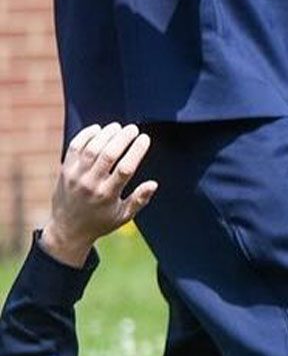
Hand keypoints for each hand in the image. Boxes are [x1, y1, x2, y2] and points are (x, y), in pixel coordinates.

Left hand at [40, 124, 156, 267]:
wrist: (67, 229)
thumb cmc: (100, 222)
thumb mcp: (124, 217)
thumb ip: (139, 200)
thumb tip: (153, 184)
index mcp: (108, 195)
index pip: (125, 168)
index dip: (136, 150)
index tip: (145, 138)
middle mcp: (91, 184)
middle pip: (108, 154)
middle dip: (123, 138)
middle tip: (133, 128)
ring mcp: (76, 176)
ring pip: (92, 149)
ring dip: (106, 134)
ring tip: (118, 127)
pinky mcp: (65, 170)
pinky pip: (75, 147)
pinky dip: (86, 135)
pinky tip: (98, 129)